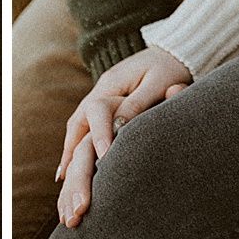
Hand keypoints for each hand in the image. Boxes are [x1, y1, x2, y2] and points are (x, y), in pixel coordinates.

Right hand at [56, 45, 191, 228]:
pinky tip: (70, 178)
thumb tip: (123, 125)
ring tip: (65, 188)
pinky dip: (75, 155)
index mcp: (112, 83)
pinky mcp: (105, 109)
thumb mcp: (159, 81)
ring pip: (76, 132)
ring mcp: (100, 100)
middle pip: (77, 125)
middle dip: (73, 156)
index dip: (100, 134)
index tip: (104, 159)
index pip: (96, 110)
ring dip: (70, 159)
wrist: (172, 51)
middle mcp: (100, 92)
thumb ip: (141, 101)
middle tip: (72, 185)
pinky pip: (84, 134)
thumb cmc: (170, 67)